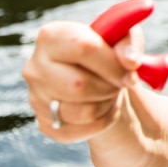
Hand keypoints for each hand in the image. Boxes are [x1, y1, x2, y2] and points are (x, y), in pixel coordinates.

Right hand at [22, 20, 143, 142]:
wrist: (93, 74)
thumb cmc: (107, 50)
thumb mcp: (122, 36)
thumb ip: (129, 43)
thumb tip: (130, 62)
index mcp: (51, 37)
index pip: (84, 48)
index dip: (112, 64)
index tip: (131, 71)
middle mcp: (35, 68)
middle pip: (79, 86)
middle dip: (110, 87)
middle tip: (122, 82)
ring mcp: (36, 98)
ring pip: (82, 112)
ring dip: (107, 104)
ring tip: (111, 91)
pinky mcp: (45, 124)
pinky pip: (82, 130)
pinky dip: (103, 121)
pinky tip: (105, 106)